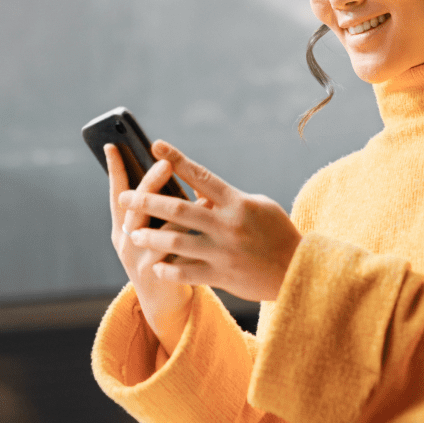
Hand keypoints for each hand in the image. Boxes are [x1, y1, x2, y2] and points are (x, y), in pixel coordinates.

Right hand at [106, 144, 194, 355]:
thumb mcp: (149, 232)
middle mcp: (126, 242)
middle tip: (165, 164)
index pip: (116, 193)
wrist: (164, 303)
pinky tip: (210, 220)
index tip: (113, 145)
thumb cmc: (161, 257)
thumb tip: (169, 168)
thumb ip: (155, 208)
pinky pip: (178, 251)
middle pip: (135, 208)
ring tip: (198, 192)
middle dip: (149, 184)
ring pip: (156, 230)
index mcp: (121, 227)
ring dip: (177, 208)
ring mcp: (141, 260)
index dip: (115, 170)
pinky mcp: (160, 276)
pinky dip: (194, 233)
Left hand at [118, 140, 301, 302]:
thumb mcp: (258, 206)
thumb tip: (196, 186)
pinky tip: (154, 265)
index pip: (201, 175)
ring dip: (149, 235)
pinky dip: (166, 268)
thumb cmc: (278, 234)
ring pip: (175, 240)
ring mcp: (223, 252)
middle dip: (147, 200)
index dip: (176, 159)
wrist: (298, 271)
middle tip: (125, 196)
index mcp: (238, 203)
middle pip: (178, 207)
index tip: (155, 146)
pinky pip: (185, 272)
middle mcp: (228, 225)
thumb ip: (226, 198)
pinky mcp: (222, 276)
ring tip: (132, 232)